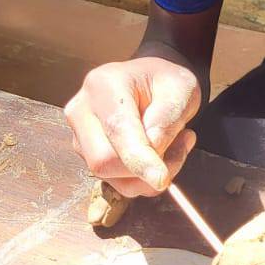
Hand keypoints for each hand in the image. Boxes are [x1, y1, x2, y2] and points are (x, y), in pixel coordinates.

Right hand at [65, 56, 201, 198]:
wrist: (152, 83)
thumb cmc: (166, 83)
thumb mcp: (181, 89)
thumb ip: (166, 119)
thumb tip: (153, 151)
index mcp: (104, 85)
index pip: (117, 129)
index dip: (139, 158)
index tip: (161, 179)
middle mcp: (82, 111)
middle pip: (105, 160)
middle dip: (147, 166)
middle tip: (183, 144)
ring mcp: (80, 135)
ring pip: (110, 176)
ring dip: (149, 174)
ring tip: (175, 144)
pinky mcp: (86, 155)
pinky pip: (117, 182)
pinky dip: (143, 178)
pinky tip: (160, 155)